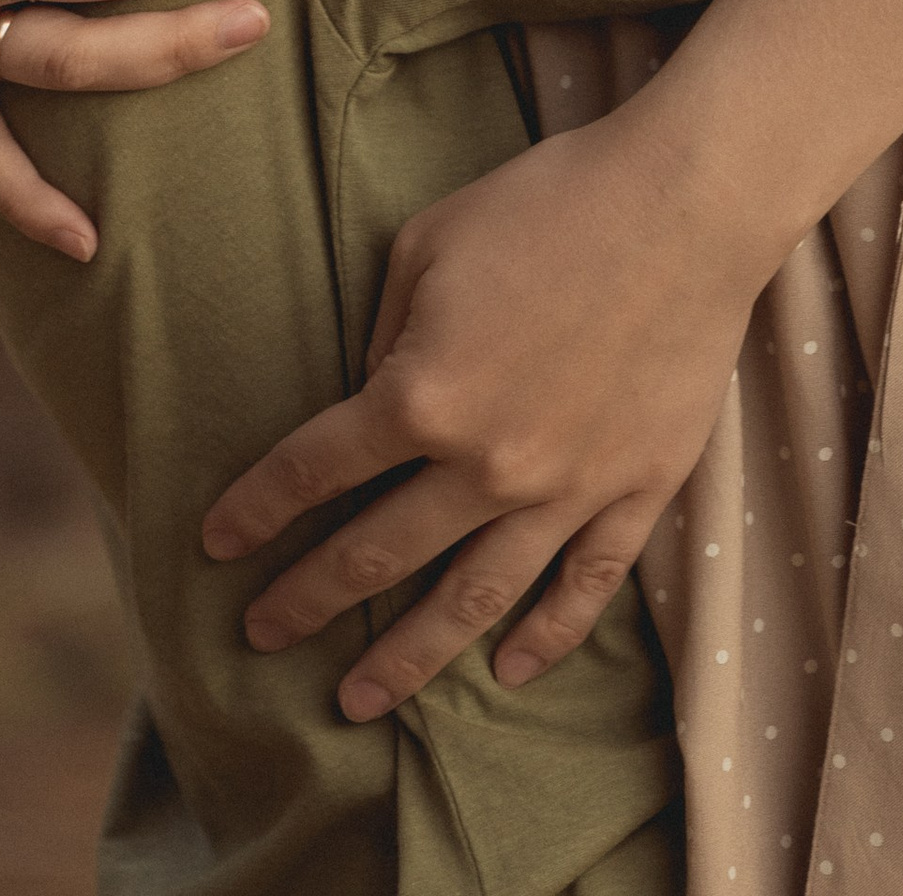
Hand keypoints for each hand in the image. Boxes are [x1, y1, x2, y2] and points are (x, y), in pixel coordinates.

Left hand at [203, 114, 762, 715]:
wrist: (684, 202)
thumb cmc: (548, 202)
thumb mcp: (429, 243)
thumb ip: (387, 330)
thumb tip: (372, 390)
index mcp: (422, 395)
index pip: (316, 469)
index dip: (258, 508)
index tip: (218, 544)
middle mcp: (486, 464)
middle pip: (379, 553)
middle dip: (309, 598)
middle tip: (263, 634)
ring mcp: (567, 490)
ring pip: (474, 601)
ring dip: (410, 658)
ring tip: (360, 700)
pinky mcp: (637, 490)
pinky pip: (586, 587)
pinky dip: (548, 638)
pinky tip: (511, 673)